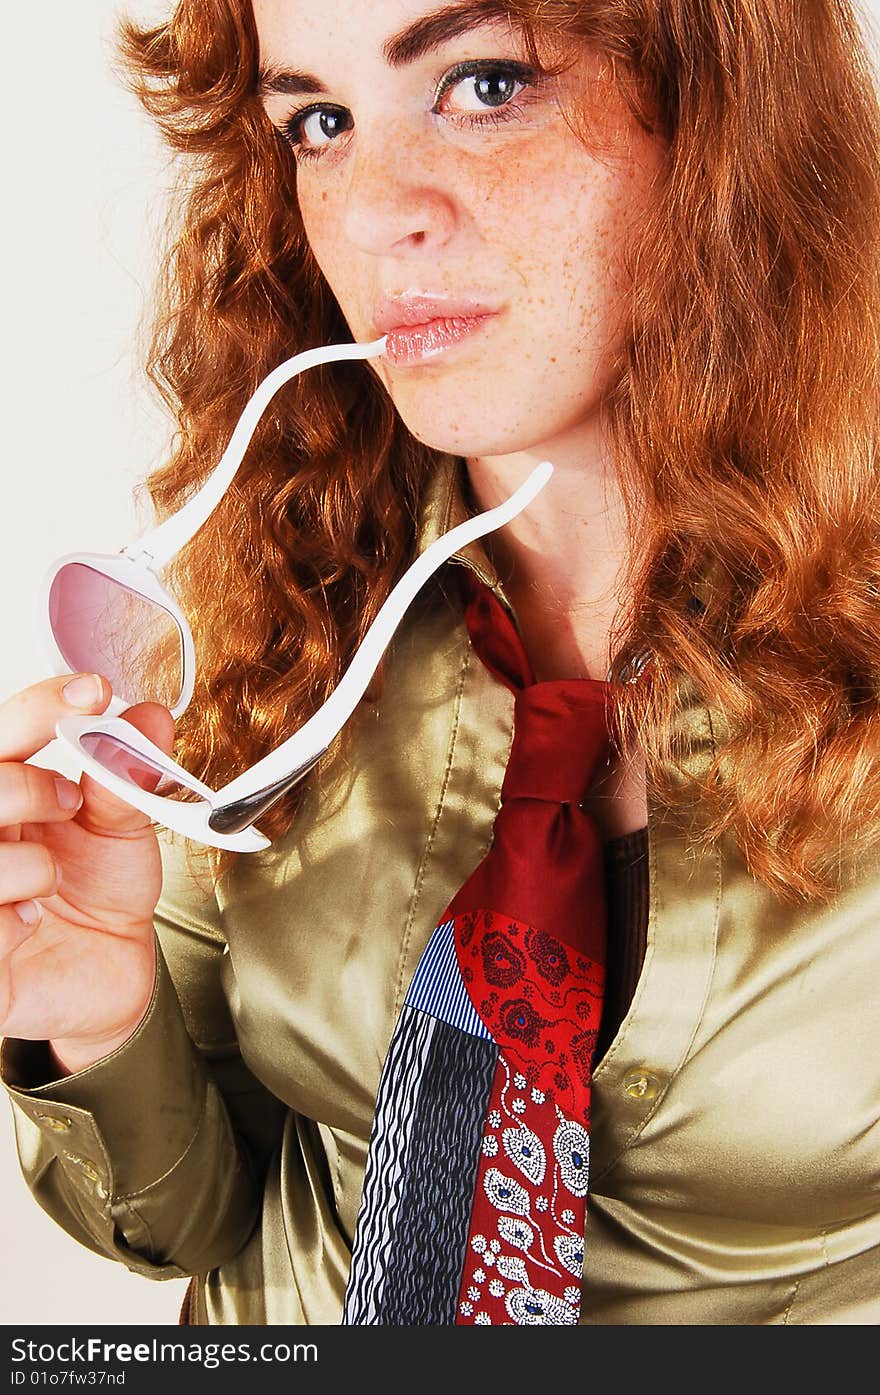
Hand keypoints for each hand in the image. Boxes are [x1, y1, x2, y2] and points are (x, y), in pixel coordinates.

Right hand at [0, 674, 174, 1074]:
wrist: (109, 970)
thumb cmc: (99, 893)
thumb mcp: (122, 830)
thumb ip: (127, 777)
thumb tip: (149, 719)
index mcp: (5, 791)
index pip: (3, 731)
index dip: (42, 706)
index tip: (93, 691)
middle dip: (27, 785)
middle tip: (72, 804)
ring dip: (30, 864)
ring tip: (53, 881)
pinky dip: (12, 918)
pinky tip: (30, 924)